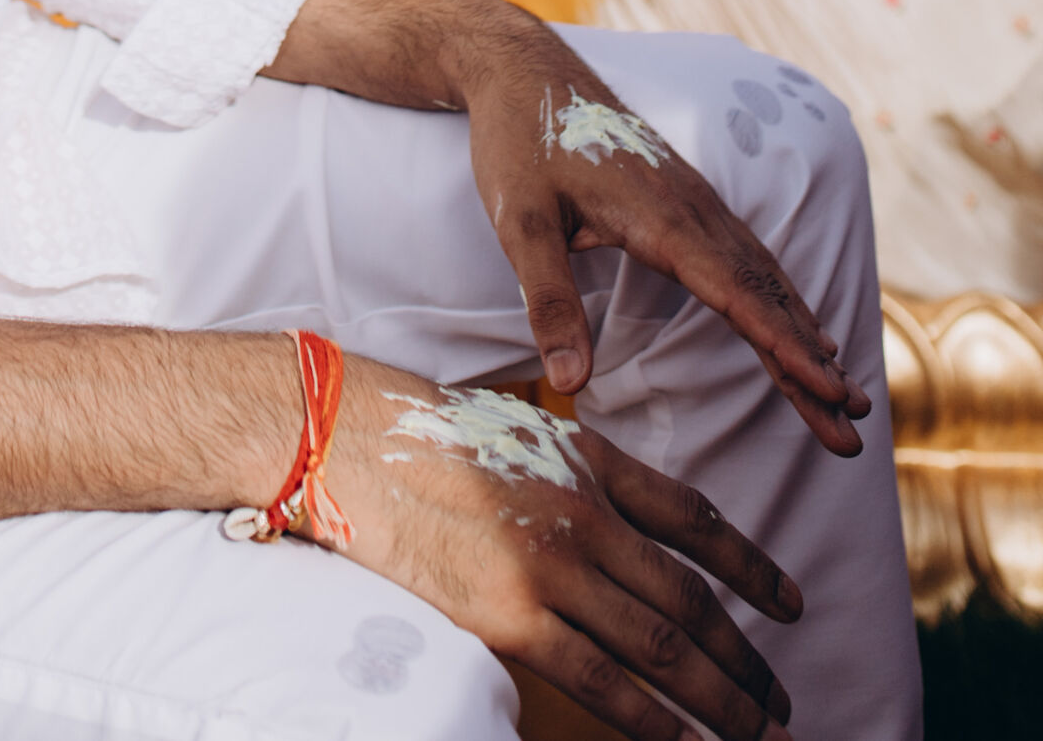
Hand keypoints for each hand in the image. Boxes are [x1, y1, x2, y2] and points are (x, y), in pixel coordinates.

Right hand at [330, 355, 799, 740]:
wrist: (350, 439)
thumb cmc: (420, 434)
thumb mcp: (517, 431)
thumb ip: (575, 474)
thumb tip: (617, 526)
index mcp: (590, 461)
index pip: (694, 519)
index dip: (751, 567)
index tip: (790, 605)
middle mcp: (587, 513)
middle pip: (691, 598)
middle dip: (745, 659)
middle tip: (781, 703)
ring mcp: (553, 566)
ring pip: (664, 647)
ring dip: (721, 700)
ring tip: (756, 734)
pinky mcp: (513, 615)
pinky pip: (605, 682)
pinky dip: (656, 724)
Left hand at [456, 11, 868, 454]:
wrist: (523, 68)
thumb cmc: (518, 140)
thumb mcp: (519, 221)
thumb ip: (548, 300)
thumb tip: (570, 383)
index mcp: (660, 216)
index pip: (735, 294)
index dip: (782, 346)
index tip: (828, 391)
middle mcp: (692, 208)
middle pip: (764, 295)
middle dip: (811, 363)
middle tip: (854, 428)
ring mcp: (694, 201)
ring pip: (763, 277)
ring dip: (804, 334)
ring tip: (844, 392)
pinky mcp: (685, 199)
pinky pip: (746, 257)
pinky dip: (780, 299)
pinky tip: (798, 325)